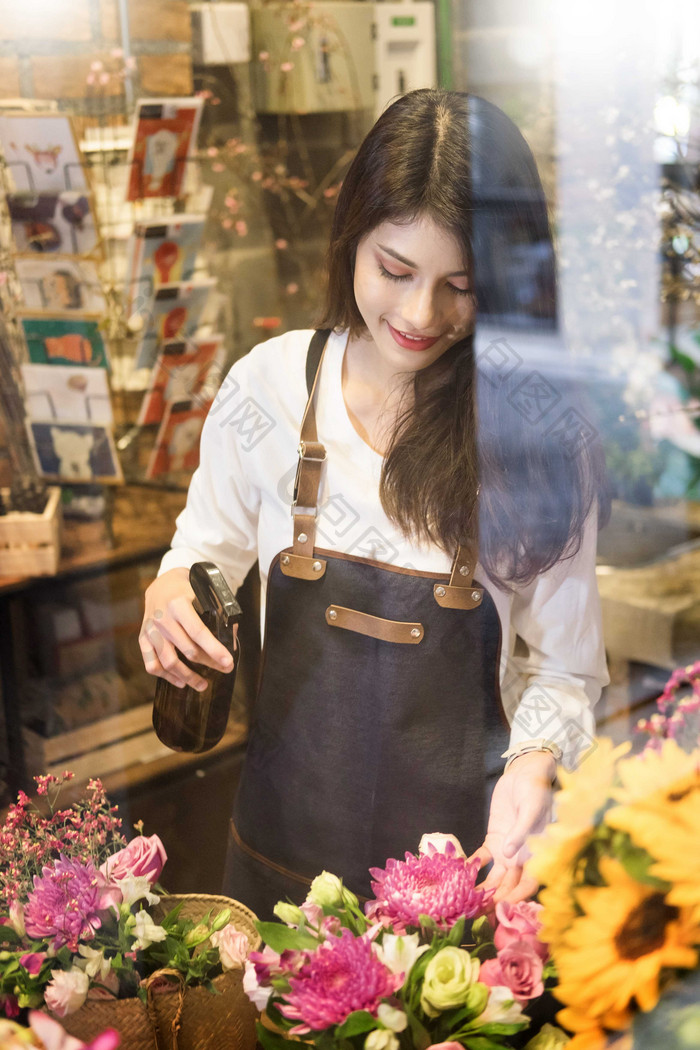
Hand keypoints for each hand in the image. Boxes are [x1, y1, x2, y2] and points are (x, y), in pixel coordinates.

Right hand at [139, 566, 236, 690]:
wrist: (162, 584)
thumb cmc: (188, 590)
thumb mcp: (204, 594)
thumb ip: (218, 616)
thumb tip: (230, 642)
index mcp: (178, 604)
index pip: (198, 632)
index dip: (214, 649)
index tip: (228, 662)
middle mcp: (162, 618)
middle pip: (186, 650)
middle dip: (209, 663)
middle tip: (224, 670)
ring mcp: (150, 630)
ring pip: (168, 662)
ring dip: (187, 676)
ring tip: (202, 685)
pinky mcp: (143, 638)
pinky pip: (151, 664)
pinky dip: (166, 676)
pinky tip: (180, 682)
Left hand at [469, 751, 555, 903]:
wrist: (525, 773)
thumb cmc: (535, 790)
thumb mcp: (531, 809)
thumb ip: (521, 832)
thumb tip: (509, 854)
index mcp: (537, 853)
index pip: (529, 883)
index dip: (517, 898)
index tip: (503, 910)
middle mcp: (522, 857)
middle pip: (508, 885)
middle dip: (495, 901)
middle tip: (477, 915)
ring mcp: (507, 849)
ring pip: (494, 876)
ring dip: (482, 889)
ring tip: (465, 902)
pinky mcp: (494, 837)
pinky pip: (483, 857)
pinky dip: (473, 865)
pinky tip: (460, 872)